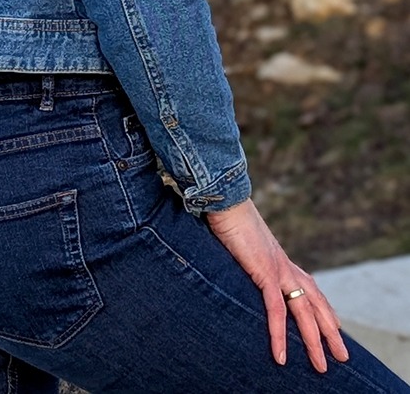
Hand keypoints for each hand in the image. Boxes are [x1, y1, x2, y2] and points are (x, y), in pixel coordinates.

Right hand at [205, 198, 348, 372]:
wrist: (225, 200)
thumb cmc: (227, 215)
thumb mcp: (240, 241)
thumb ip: (245, 253)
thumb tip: (237, 256)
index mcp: (279, 257)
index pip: (310, 286)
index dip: (323, 307)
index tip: (335, 324)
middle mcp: (284, 265)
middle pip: (315, 303)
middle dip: (329, 331)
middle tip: (341, 355)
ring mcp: (278, 269)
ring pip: (303, 312)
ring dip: (313, 340)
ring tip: (320, 366)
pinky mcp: (265, 273)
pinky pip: (276, 310)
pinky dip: (279, 335)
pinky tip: (281, 356)